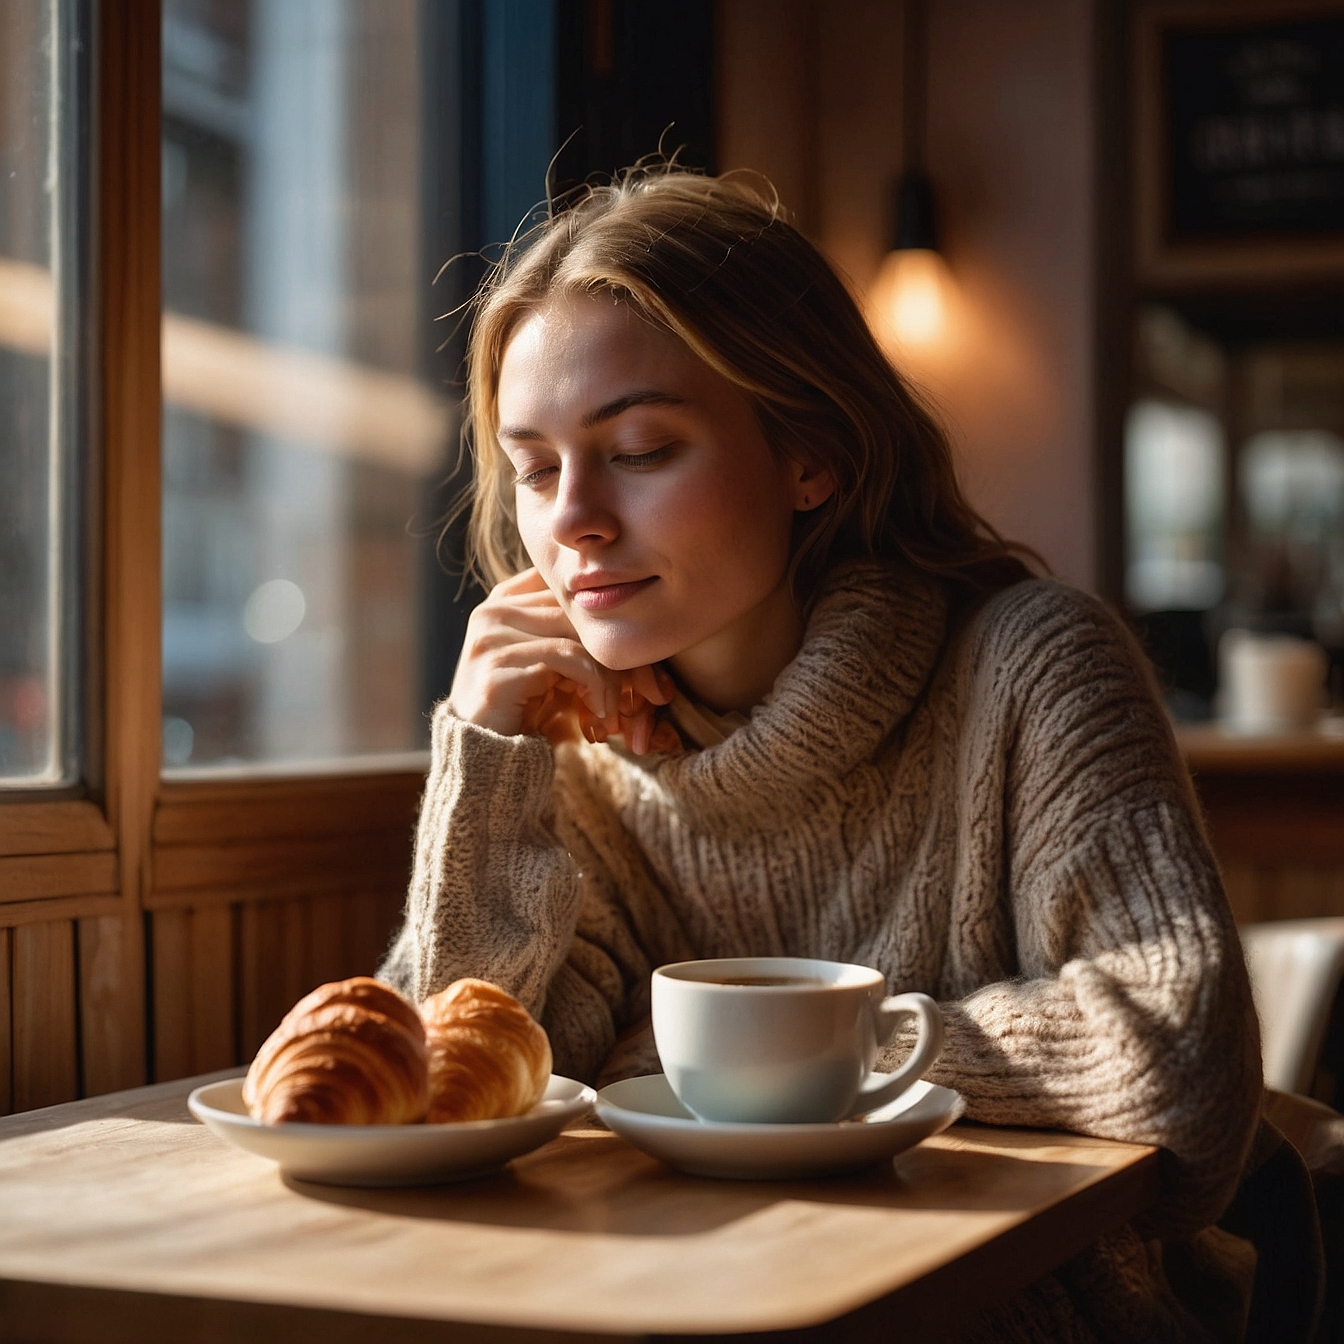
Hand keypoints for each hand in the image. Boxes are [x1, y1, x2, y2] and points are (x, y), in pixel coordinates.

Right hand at [449, 569, 674, 751]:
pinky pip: (566, 659)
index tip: (650, 665)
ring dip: (613, 677)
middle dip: (627, 655)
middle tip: (654, 692)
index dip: (619, 623)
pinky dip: (595, 685)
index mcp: (508, 600)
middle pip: (581, 614)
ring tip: (621, 711)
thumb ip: (584, 643)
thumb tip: (652, 648)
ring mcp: (491, 635)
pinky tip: (600, 714)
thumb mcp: (558, 672)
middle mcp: (494, 610)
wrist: (485, 761)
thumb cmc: (526, 714)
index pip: (577, 592)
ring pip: (578, 636)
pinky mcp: (496, 665)